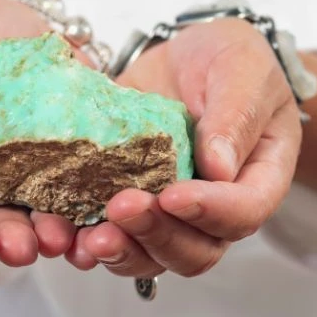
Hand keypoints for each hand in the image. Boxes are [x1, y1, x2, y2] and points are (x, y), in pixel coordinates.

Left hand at [67, 18, 302, 277]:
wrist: (185, 60)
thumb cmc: (229, 62)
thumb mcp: (242, 69)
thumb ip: (236, 114)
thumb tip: (219, 167)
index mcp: (255, 180)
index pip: (242, 214)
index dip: (210, 212)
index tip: (174, 195)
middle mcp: (211, 212)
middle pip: (193, 251)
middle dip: (155, 235)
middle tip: (122, 208)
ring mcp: (166, 215)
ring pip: (148, 256)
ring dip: (118, 252)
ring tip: (89, 238)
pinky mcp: (122, 205)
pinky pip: (107, 237)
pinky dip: (82, 241)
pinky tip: (60, 233)